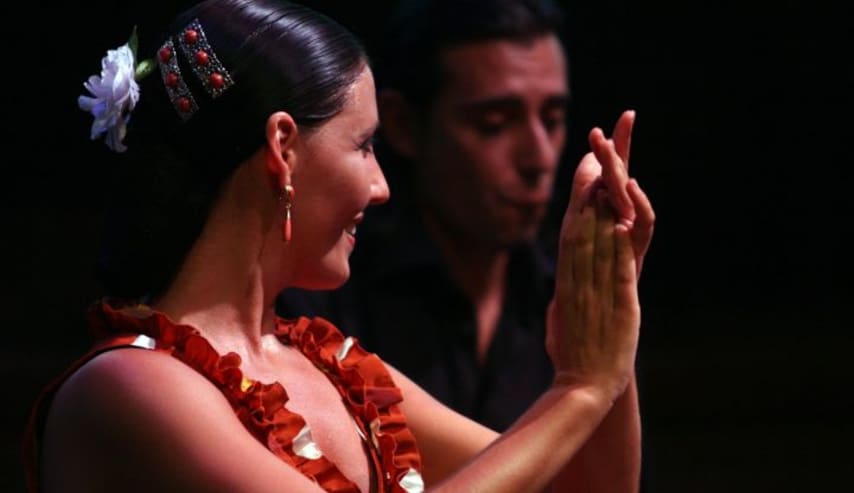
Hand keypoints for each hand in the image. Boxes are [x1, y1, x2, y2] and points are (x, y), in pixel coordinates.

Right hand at [546, 193, 639, 402]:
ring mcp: (598, 296)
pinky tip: (623, 226)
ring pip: (598, 247)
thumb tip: (561, 287)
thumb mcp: (560, 320)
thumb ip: (562, 298)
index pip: (568, 240)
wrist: (583, 387)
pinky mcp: (619, 309)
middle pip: (581, 235)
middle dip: (587, 198)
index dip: (575, 207)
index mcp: (565, 287)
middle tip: (594, 166)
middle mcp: (579, 286)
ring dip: (604, 213)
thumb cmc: (571, 357)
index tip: (581, 183)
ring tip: (609, 183)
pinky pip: (618, 273)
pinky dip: (620, 249)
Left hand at [582, 110, 655, 274]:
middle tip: (604, 132)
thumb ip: (584, 193)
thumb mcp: (578, 226)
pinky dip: (640, 207)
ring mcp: (633, 230)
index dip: (619, 142)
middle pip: (620, 178)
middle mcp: (625, 214)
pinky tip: (630, 189)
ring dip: (620, 174)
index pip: (614, 168)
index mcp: (610, 205)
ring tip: (610, 153)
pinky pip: (645, 225)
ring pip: (628, 197)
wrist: (594, 304)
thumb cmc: (588, 266)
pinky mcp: (639, 248)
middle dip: (613, 153)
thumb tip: (590, 159)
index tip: (626, 115)